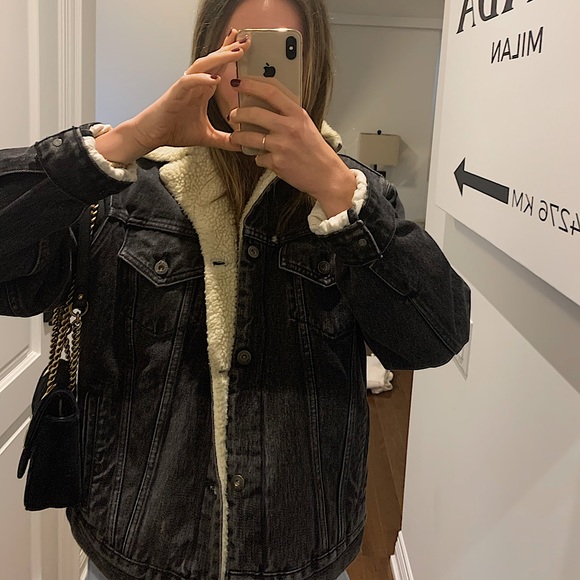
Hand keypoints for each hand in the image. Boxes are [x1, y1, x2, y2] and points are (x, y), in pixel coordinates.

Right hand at [95, 29, 248, 164]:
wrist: (152, 135)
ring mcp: (185, 87)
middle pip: (213, 61)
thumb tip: (240, 144)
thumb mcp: (206, 137)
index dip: (230, 54)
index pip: (219, 68)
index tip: (245, 45)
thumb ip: (224, 140)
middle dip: (229, 49)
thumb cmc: (174, 130)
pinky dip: (201, 79)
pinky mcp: (175, 93)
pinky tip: (214, 78)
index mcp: (202, 90)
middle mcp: (195, 84)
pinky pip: (189, 82)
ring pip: (202, 66)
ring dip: (219, 58)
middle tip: (246, 40)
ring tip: (235, 52)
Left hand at [229, 78, 356, 216]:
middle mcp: (289, 128)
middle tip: (232, 115)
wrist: (327, 176)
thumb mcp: (306, 126)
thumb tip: (265, 107)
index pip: (270, 92)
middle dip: (237, 113)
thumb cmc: (316, 152)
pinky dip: (259, 158)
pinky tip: (265, 159)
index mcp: (298, 115)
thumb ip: (288, 116)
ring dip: (238, 137)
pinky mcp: (276, 163)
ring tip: (236, 137)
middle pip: (253, 113)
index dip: (251, 85)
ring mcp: (281, 146)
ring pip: (249, 137)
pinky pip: (258, 158)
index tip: (238, 83)